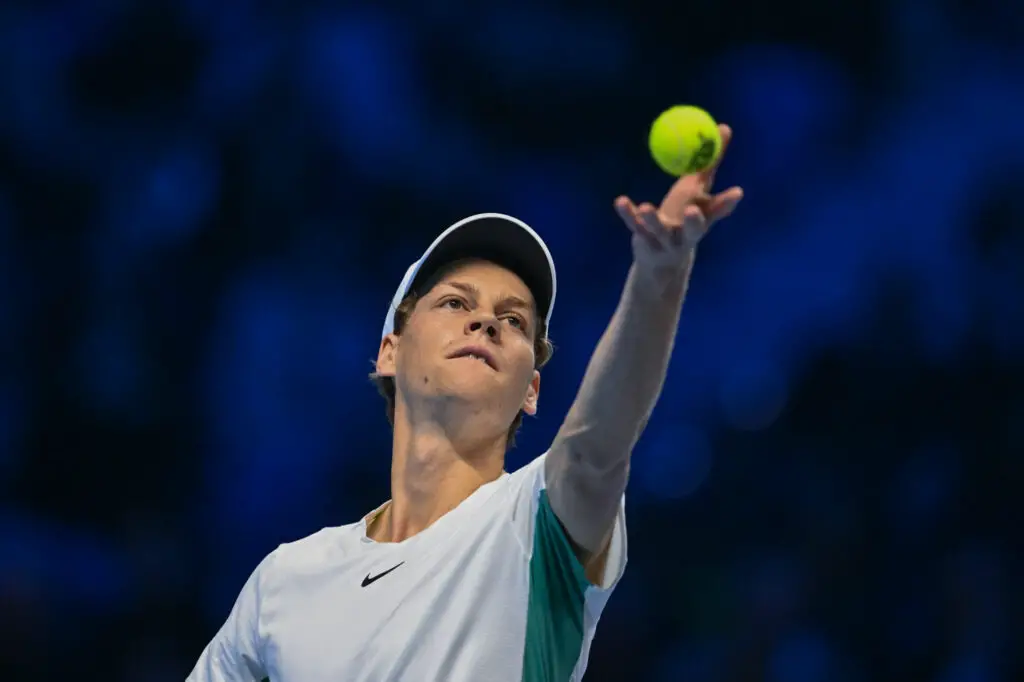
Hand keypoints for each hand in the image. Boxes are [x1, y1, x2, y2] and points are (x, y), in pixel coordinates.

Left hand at [614, 124, 742, 282]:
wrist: (662, 261)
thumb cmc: (684, 218)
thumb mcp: (698, 194)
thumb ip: (708, 165)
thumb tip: (723, 127)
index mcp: (703, 221)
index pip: (717, 212)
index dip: (726, 203)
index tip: (736, 192)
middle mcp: (686, 234)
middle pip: (693, 230)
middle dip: (694, 221)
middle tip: (692, 210)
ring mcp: (664, 240)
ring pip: (659, 230)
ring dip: (653, 219)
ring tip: (647, 208)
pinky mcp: (643, 240)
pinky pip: (634, 225)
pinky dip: (627, 213)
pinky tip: (621, 201)